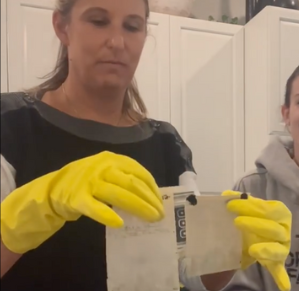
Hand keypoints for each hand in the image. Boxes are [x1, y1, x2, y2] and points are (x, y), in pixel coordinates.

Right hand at [0, 151, 163, 253]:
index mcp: (114, 159)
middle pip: (133, 184)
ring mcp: (90, 182)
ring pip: (119, 194)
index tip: (161, 203)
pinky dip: (108, 215)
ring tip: (150, 219)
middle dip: (150, 200)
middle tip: (160, 215)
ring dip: (138, 208)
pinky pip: (95, 207)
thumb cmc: (88, 181)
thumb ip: (125, 179)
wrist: (53, 188)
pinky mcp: (77, 198)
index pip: (140, 173)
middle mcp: (103, 167)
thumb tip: (150, 197)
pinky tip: (120, 223)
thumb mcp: (107, 172)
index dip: (153, 189)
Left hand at [223, 191, 291, 290]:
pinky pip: (279, 270)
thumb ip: (239, 202)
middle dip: (255, 224)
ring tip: (252, 250)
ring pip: (277, 249)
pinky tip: (284, 287)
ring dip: (266, 250)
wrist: (253, 237)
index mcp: (281, 214)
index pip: (270, 209)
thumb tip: (226, 195)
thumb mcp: (247, 209)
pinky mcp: (276, 263)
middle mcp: (284, 231)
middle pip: (274, 229)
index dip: (252, 207)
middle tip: (236, 222)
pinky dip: (282, 278)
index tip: (231, 205)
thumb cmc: (253, 219)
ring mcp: (282, 248)